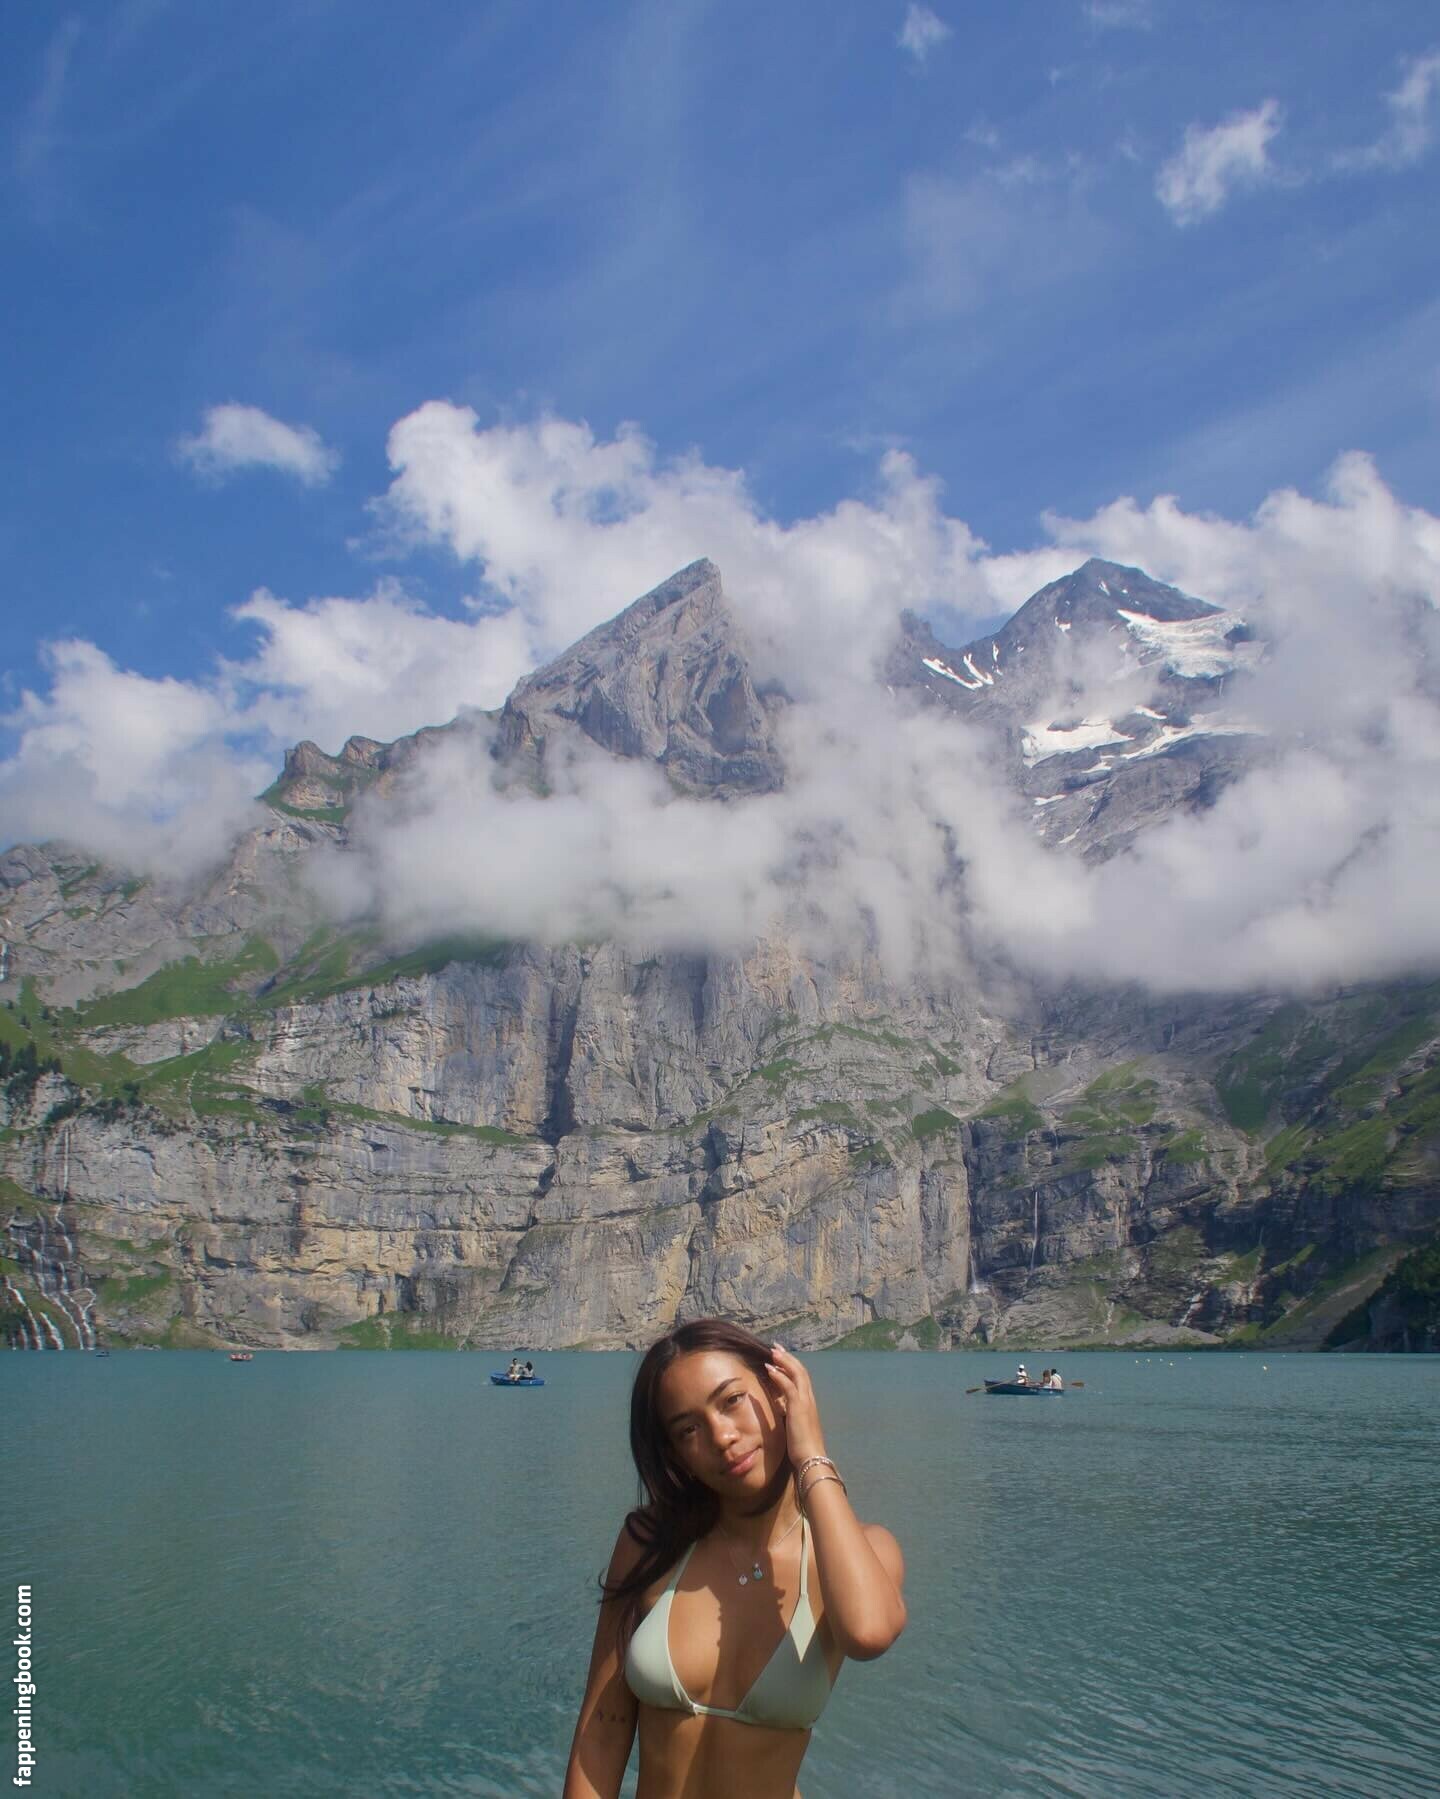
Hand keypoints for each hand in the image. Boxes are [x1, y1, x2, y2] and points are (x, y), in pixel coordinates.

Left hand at [764, 1343, 826, 1467]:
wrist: (812, 1458)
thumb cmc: (803, 1448)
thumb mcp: (795, 1427)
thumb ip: (790, 1415)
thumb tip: (780, 1408)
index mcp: (809, 1403)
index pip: (802, 1378)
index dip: (792, 1366)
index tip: (781, 1358)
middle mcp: (809, 1399)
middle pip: (801, 1370)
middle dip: (788, 1357)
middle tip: (776, 1348)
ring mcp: (805, 1402)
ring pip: (796, 1373)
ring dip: (784, 1361)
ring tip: (772, 1351)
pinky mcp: (799, 1407)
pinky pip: (789, 1386)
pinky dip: (779, 1375)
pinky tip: (770, 1368)